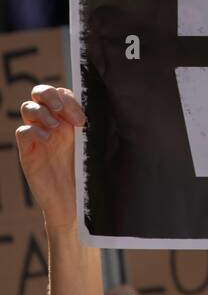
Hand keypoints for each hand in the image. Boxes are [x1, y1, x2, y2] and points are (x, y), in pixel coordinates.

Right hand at [15, 85, 84, 230]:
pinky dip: (33, 130)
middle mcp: (51, 123)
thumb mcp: (91, 146)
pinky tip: (47, 139)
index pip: (61, 93)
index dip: (69, 99)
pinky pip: (23, 130)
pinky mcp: (28, 150)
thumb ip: (90, 126)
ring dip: (42, 111)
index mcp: (68, 119)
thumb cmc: (86, 175)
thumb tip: (98, 106)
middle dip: (50, 95)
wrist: (74, 202)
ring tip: (54, 127)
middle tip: (61, 110)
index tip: (82, 118)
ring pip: (28, 107)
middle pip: (40, 92)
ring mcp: (38, 135)